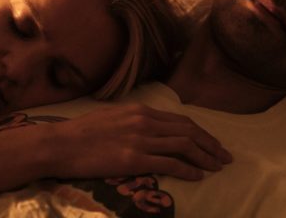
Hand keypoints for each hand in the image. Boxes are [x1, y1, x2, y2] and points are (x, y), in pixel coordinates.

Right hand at [44, 103, 232, 180]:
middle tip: (225, 156)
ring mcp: (140, 140)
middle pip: (188, 131)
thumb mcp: (113, 116)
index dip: (201, 132)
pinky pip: (169, 163)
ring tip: (218, 166)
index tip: (213, 142)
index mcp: (141, 110)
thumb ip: (135, 120)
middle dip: (210, 144)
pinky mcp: (134, 159)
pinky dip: (188, 169)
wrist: (60, 144)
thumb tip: (151, 127)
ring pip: (184, 146)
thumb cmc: (82, 132)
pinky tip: (198, 175)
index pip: (180, 120)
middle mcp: (145, 121)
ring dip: (205, 157)